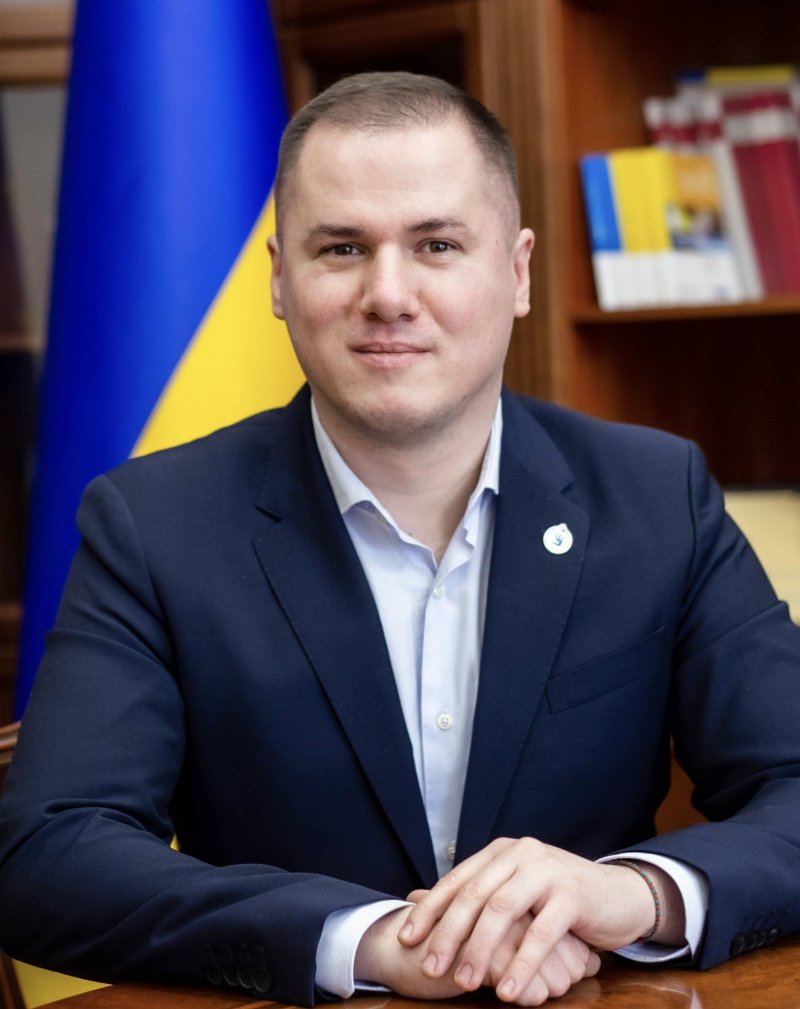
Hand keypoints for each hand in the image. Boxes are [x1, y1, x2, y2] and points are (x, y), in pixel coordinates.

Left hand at [398, 836, 667, 1001]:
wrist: (621, 895)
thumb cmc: (561, 900)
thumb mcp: (519, 891)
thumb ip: (481, 897)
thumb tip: (415, 901)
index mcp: (502, 852)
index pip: (458, 879)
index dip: (430, 909)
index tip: (406, 939)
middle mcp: (521, 853)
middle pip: (474, 894)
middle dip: (448, 933)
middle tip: (431, 968)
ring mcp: (547, 870)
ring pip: (502, 910)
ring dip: (480, 950)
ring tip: (465, 983)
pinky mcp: (572, 893)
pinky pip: (541, 933)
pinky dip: (522, 964)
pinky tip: (509, 990)